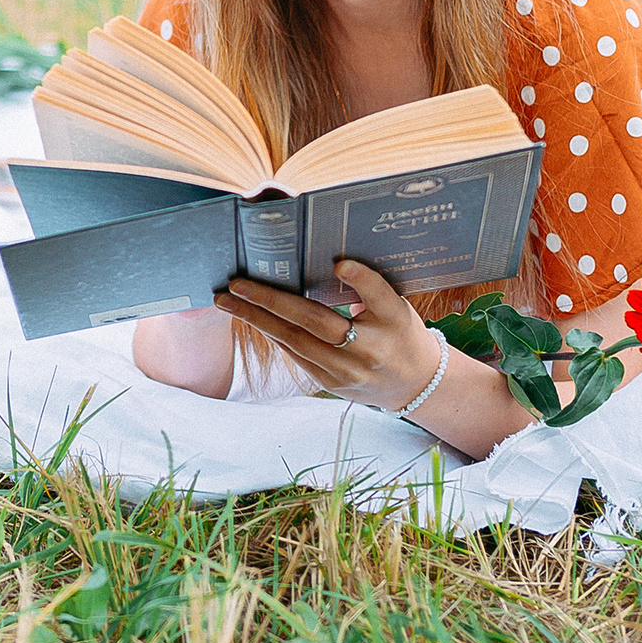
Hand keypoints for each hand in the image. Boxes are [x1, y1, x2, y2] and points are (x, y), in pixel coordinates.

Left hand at [211, 258, 443, 412]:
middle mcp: (371, 348)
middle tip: (237, 283)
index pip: (379, 296)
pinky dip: (272, 333)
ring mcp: (348, 370)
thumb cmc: (400, 332)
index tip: (341, 262)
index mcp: (395, 320)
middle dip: (272, 300)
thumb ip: (369, 286)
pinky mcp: (331, 383)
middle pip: (318, 321)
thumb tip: (329, 259)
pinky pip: (295, 354)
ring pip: (295, 341)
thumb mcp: (396, 305)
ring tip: (227, 300)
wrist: (414, 384)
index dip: (361, 279)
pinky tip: (250, 317)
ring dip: (257, 319)